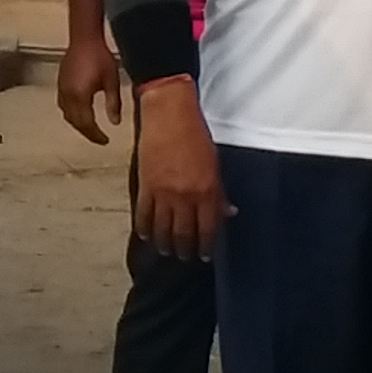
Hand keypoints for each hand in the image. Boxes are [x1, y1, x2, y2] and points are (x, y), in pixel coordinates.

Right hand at [54, 30, 122, 144]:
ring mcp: (61, 90)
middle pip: (75, 122)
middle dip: (87, 133)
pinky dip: (72, 114)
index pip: (87, 124)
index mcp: (81, 97)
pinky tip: (80, 113)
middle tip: (99, 139)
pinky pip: (63, 106)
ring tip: (91, 129)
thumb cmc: (100, 58)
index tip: (106, 141)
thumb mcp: (111, 81)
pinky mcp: (60, 84)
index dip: (96, 135)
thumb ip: (113, 104)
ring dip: (78, 124)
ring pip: (67, 115)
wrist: (84, 39)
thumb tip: (115, 123)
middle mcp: (68, 96)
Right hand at [132, 79, 227, 259]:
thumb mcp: (215, 164)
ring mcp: (163, 193)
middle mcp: (185, 197)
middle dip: (185, 250)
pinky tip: (148, 235)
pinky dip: (145, 229)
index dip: (205, 246)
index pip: (207, 229)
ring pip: (162, 230)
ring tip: (167, 250)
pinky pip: (143, 215)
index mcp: (206, 191)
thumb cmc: (195, 135)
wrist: (168, 115)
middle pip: (183, 235)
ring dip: (165, 244)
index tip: (204, 255)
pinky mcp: (145, 186)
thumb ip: (219, 192)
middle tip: (185, 256)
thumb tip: (228, 212)